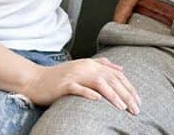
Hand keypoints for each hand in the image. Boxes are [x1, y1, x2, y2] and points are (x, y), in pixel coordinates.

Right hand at [23, 57, 140, 114]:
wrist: (35, 80)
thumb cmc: (60, 78)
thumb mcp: (83, 68)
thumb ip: (102, 66)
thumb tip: (121, 69)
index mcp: (92, 64)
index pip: (116, 76)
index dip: (129, 88)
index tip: (138, 101)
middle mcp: (85, 67)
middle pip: (111, 80)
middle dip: (126, 94)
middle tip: (136, 108)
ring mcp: (75, 75)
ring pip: (99, 83)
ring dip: (113, 95)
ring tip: (123, 108)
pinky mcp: (64, 85)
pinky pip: (78, 89)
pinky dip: (89, 94)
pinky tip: (98, 100)